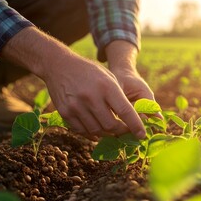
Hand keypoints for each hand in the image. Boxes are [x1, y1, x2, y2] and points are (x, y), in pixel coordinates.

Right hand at [1, 27, 145, 138]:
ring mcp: (76, 106)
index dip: (135, 125)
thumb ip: (119, 98)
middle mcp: (91, 97)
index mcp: (106, 86)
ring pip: (97, 131)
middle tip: (126, 131)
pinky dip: (92, 133)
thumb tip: (132, 119)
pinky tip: (98, 129)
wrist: (58, 65)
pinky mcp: (65, 112)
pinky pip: (82, 131)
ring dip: (107, 133)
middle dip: (121, 131)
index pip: (125, 111)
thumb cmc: (89, 71)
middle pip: (111, 125)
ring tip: (112, 130)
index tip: (142, 135)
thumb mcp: (109, 77)